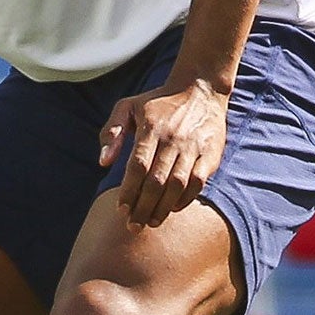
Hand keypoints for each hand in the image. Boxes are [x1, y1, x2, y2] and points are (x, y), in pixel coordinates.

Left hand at [100, 79, 230, 227]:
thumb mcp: (128, 106)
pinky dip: (185, 199)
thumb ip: (112, 132)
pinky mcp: (211, 153)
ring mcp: (194, 146)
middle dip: (143, 207)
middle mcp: (173, 138)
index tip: (121, 210)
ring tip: (151, 222)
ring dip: (163, 208)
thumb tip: (103, 162)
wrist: (200, 89)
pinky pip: (198, 182)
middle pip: (156, 181)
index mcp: (151, 127)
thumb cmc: (158, 103)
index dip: (129, 191)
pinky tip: (172, 208)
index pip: (138, 166)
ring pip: (177, 185)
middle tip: (133, 226)